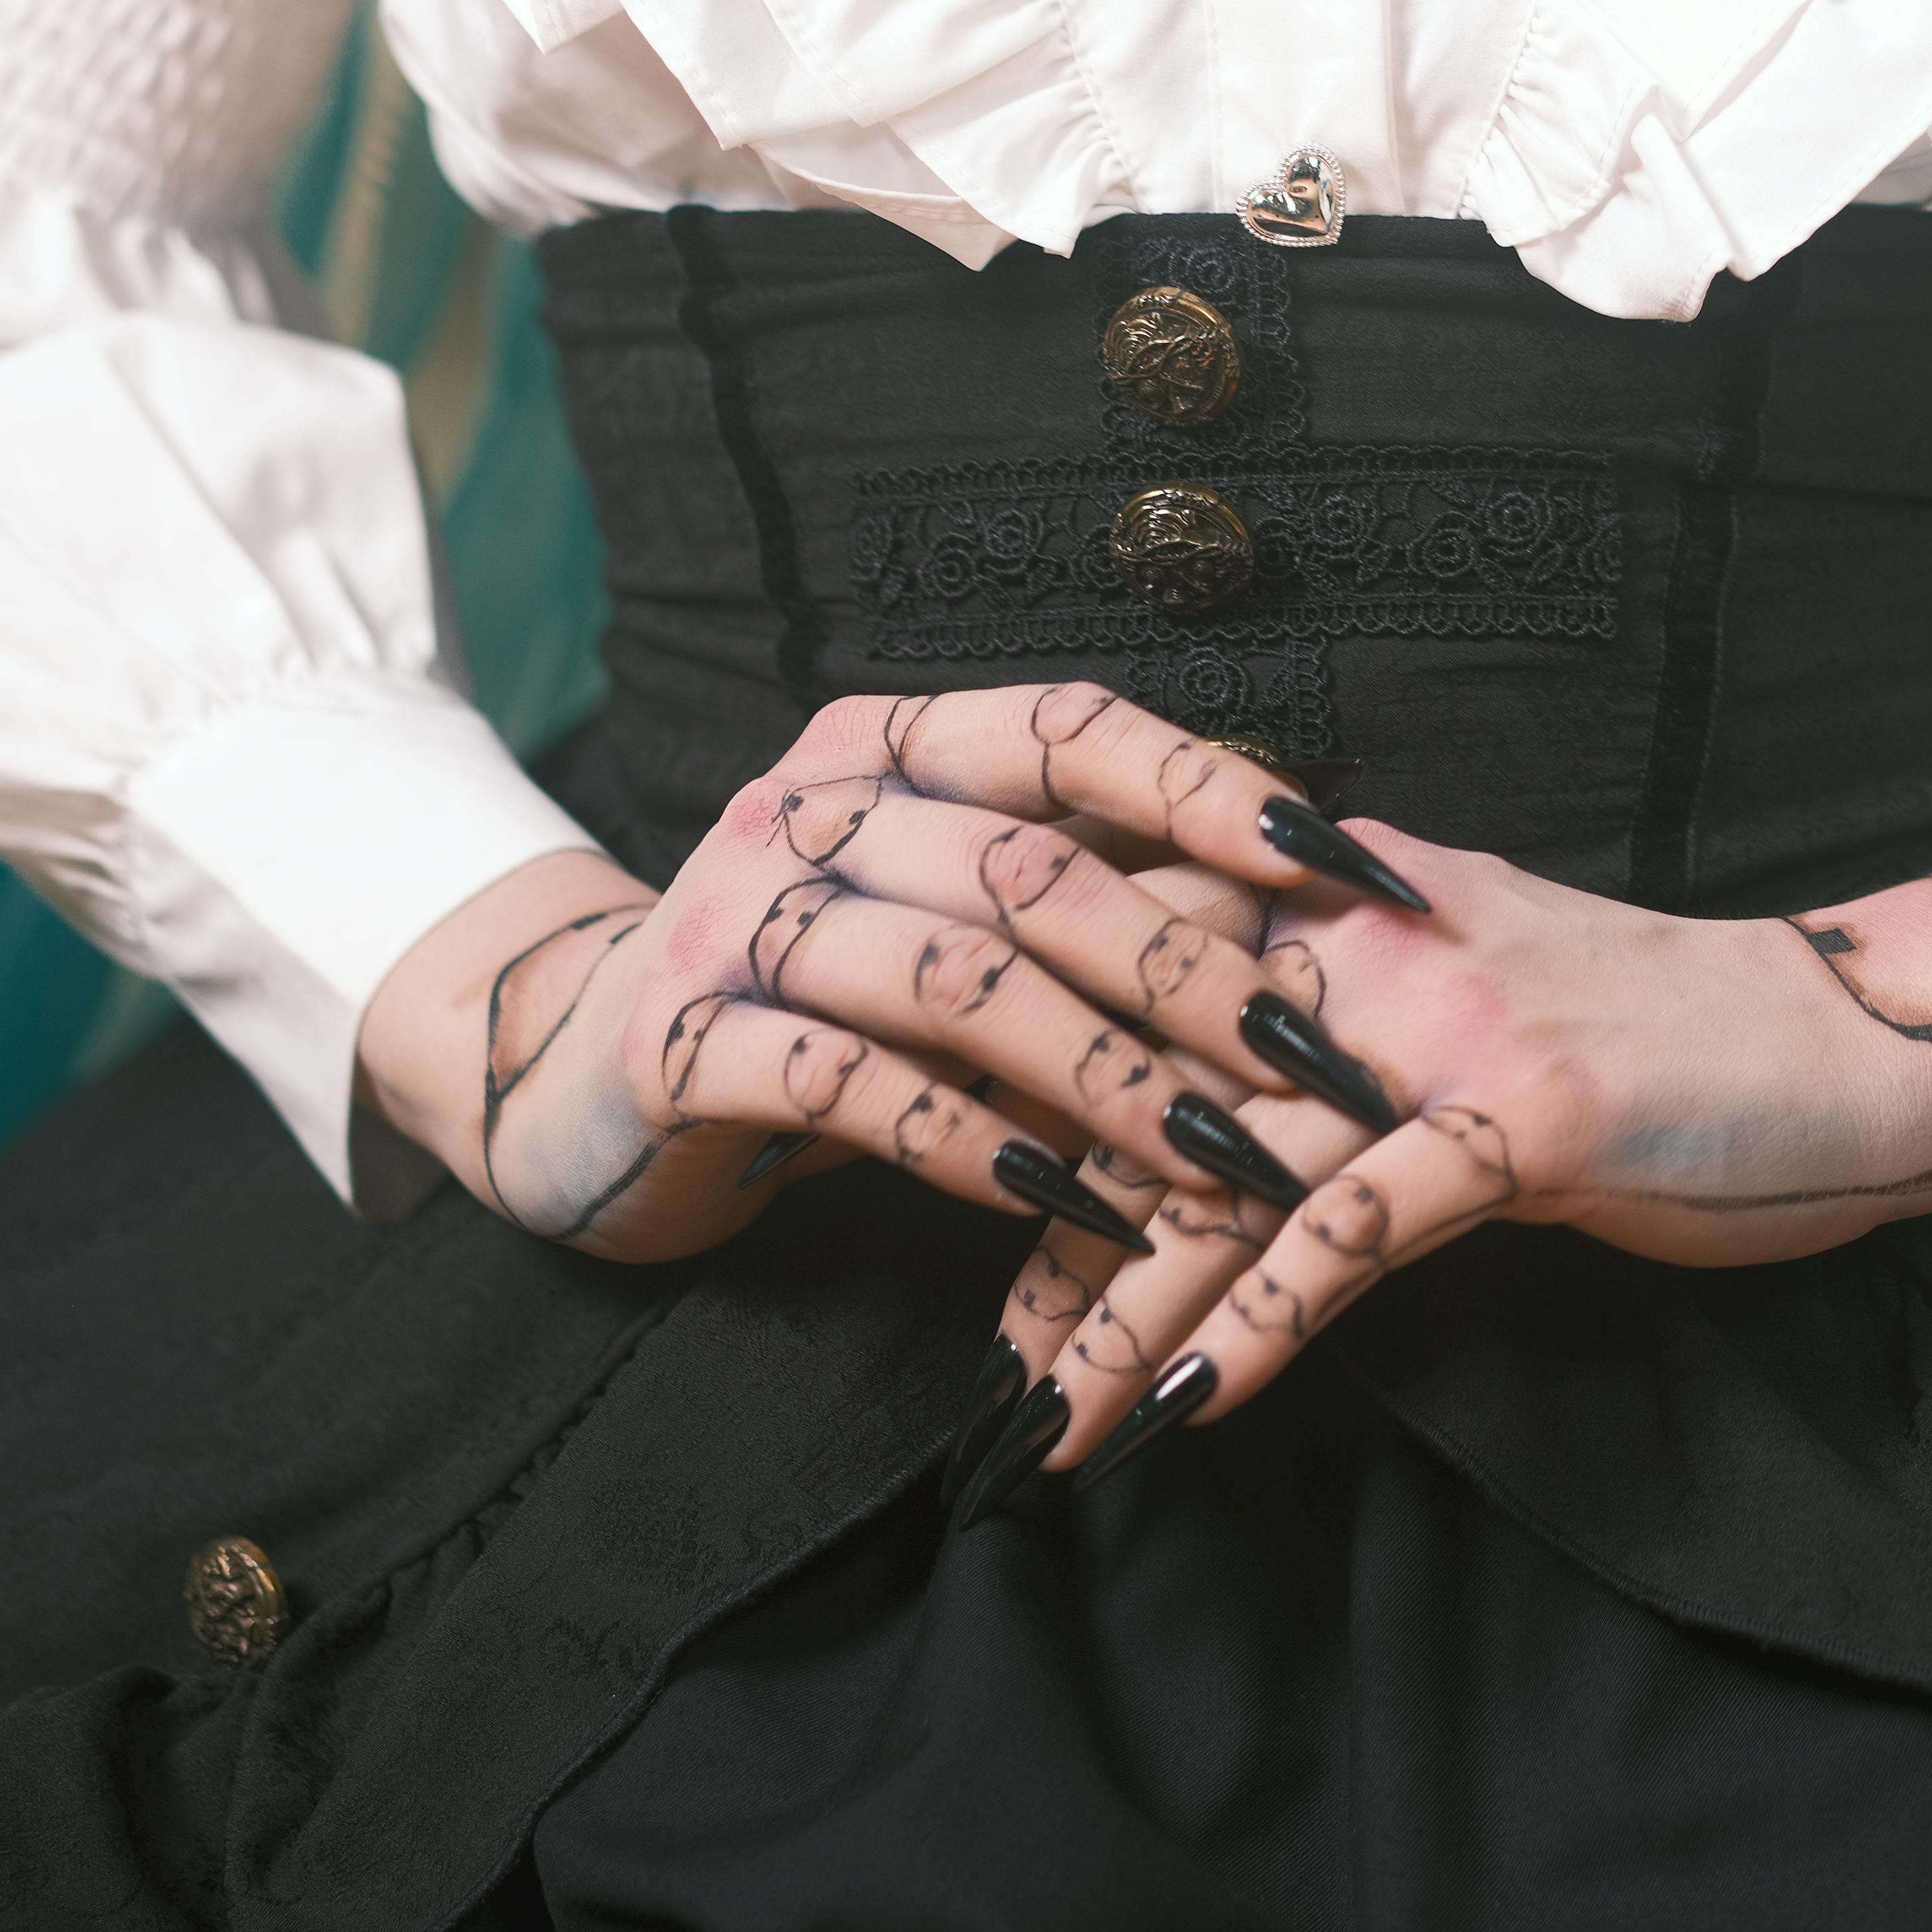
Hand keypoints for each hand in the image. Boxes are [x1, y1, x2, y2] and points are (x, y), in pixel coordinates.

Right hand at [342, 682, 1431, 1266]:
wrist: (583, 1082)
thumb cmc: (816, 1001)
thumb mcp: (938, 924)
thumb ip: (1068, 900)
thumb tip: (1291, 920)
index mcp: (886, 746)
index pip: (1072, 729)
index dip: (1214, 790)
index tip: (1348, 864)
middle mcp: (806, 809)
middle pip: (1029, 870)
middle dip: (1191, 974)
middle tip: (1315, 1066)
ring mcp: (734, 922)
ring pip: (951, 981)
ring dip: (1103, 1078)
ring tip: (1216, 1160)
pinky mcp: (683, 1045)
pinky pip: (847, 1089)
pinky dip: (966, 1146)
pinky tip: (1056, 1202)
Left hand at [864, 820, 1931, 1495]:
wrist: (1859, 1039)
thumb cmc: (1666, 1040)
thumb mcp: (1464, 997)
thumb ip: (1333, 1018)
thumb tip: (1206, 1095)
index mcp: (1332, 906)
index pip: (1127, 990)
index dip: (1034, 1112)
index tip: (976, 1245)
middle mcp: (1358, 949)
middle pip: (1146, 1084)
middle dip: (1049, 1234)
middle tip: (989, 1369)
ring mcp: (1433, 1031)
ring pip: (1225, 1172)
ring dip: (1123, 1309)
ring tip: (1046, 1425)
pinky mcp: (1517, 1119)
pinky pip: (1353, 1229)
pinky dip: (1260, 1316)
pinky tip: (1186, 1402)